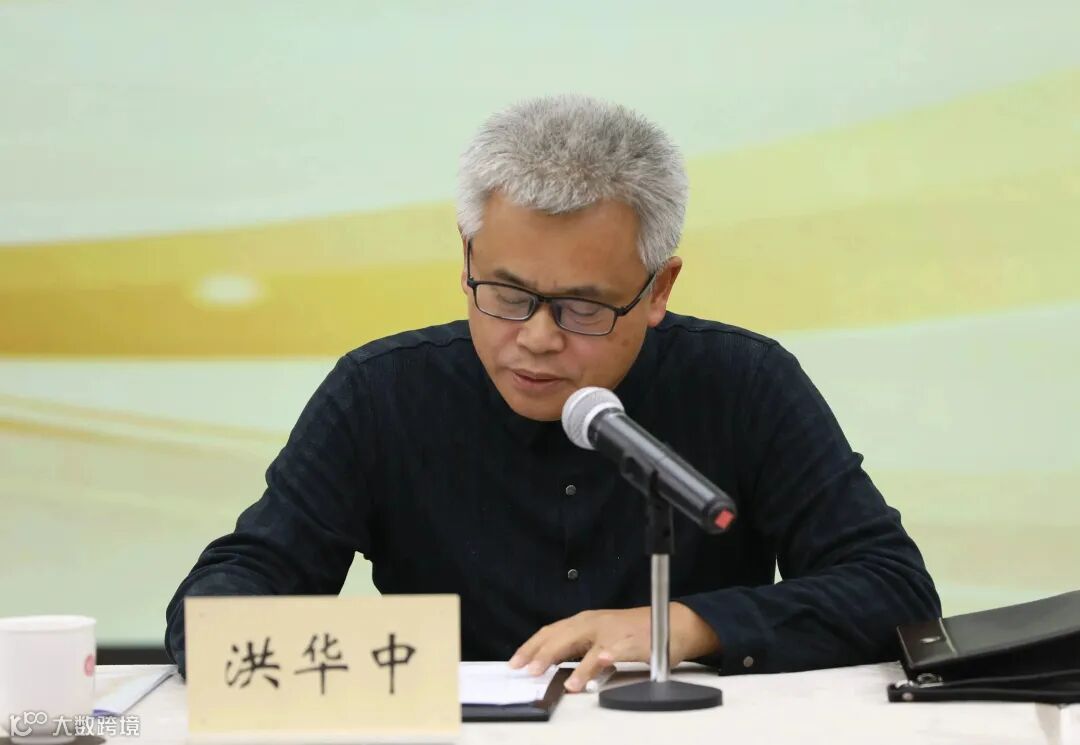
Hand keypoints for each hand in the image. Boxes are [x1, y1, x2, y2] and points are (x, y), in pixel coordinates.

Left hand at [508, 603, 719, 692]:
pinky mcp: (632, 643)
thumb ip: (576, 648)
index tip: (515, 662)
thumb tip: (550, 665)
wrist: (670, 622)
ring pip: (588, 649)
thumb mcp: (598, 636)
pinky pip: (616, 652)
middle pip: (563, 636)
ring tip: (563, 683)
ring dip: (577, 667)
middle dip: (543, 653)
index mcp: (584, 622)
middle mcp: (595, 624)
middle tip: (528, 671)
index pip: (551, 632)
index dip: (532, 647)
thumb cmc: (632, 632)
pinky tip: (598, 667)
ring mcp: (613, 633)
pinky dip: (605, 659)